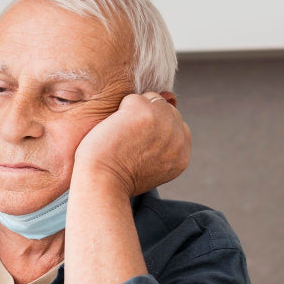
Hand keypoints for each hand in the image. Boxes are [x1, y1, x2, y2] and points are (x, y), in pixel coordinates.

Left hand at [73, 92, 190, 197]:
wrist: (102, 184)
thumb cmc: (114, 179)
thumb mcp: (148, 169)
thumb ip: (160, 148)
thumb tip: (160, 115)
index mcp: (182, 155)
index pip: (176, 126)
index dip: (154, 129)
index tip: (135, 145)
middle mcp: (178, 138)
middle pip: (165, 110)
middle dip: (145, 118)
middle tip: (124, 141)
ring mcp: (165, 123)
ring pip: (151, 100)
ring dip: (132, 113)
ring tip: (119, 136)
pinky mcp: (146, 112)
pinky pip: (132, 99)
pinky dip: (118, 111)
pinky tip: (113, 131)